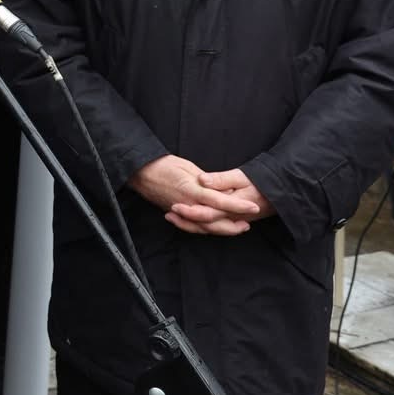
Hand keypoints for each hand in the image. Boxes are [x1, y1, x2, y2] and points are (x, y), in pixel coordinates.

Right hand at [129, 155, 263, 235]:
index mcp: (193, 190)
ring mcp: (181, 211)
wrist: (140, 172)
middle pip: (214, 221)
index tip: (253, 207)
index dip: (238, 205)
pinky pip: (192, 225)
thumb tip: (219, 189)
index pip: (221, 201)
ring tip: (235, 228)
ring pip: (204, 227)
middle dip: (232, 225)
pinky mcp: (176, 213)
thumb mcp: (187, 167)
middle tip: (247, 225)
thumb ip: (205, 180)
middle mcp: (189, 204)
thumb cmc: (163, 165)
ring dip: (221, 229)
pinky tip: (213, 228)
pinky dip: (204, 229)